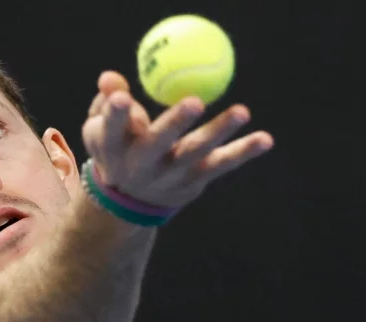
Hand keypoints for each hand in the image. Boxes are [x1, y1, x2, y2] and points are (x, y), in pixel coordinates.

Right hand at [81, 71, 273, 207]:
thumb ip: (107, 101)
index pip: (111, 129)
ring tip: (242, 112)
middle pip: (157, 143)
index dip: (116, 114)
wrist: (131, 200)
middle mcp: (140, 165)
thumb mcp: (101, 128)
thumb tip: (111, 78)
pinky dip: (243, 152)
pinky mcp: (193, 182)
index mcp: (113, 148)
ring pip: (195, 152)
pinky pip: (221, 165)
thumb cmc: (117, 147)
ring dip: (219, 132)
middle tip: (195, 101)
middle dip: (175, 123)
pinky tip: (264, 140)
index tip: (123, 97)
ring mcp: (169, 176)